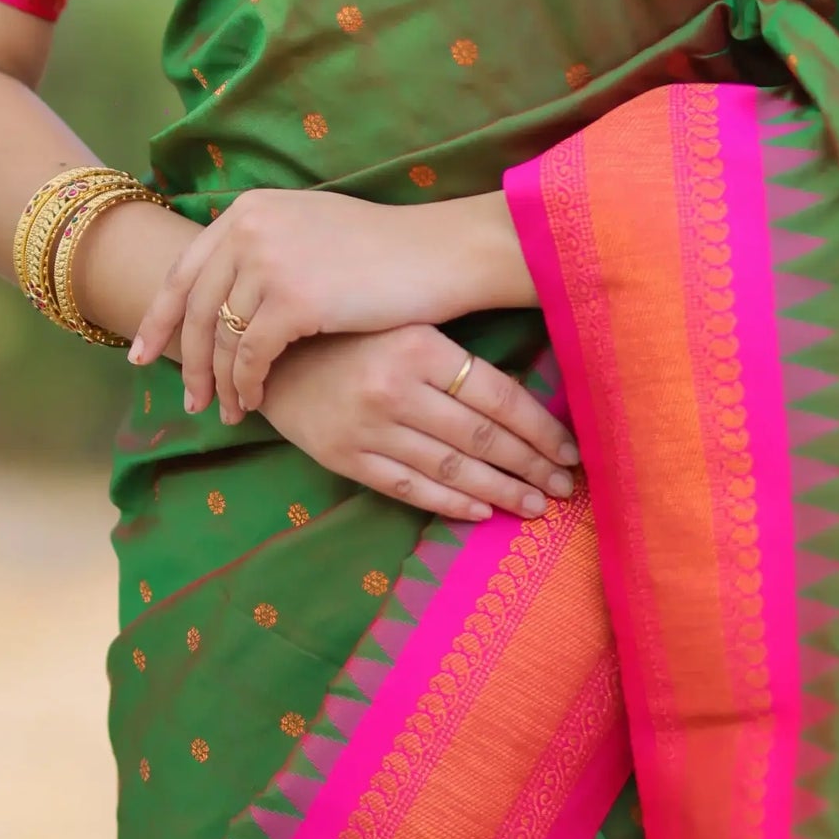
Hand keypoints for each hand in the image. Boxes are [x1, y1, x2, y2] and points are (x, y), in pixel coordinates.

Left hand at [127, 185, 535, 421]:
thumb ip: (264, 244)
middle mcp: (250, 228)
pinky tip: (255, 402)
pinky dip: (248, 384)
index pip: (185, 270)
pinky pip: (252, 356)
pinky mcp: (293, 300)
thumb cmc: (385, 248)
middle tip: (188, 399)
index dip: (160, 317)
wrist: (438, 253)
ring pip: (222, 338)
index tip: (143, 353)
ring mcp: (269, 263)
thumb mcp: (309, 228)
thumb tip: (225, 284)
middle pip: (195, 309)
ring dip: (220, 381)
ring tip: (226, 411)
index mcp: (250, 210)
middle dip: (187, 360)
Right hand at [260, 330, 578, 522]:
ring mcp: (369, 428)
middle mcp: (395, 389)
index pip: (498, 398)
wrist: (268, 351)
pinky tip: (482, 512)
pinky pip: (410, 489)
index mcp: (419, 346)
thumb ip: (457, 361)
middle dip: (531, 466)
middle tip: (565, 487)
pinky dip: (451, 503)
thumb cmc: (352, 333)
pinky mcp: (345, 458)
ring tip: (534, 506)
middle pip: (482, 438)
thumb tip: (526, 402)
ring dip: (500, 492)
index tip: (571, 451)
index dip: (540, 430)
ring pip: (451, 470)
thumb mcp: (406, 325)